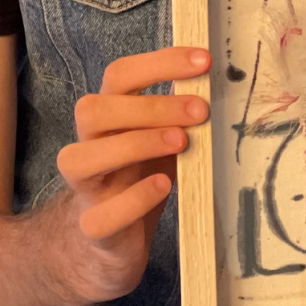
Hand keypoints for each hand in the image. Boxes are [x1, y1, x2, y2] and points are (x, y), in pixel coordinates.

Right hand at [51, 46, 210, 305]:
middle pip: (92, 111)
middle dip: (147, 105)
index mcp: (108, 119)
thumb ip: (178, 120)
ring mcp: (86, 190)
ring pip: (79, 159)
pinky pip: (100, 215)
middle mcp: (88, 147)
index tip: (204, 61)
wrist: (107, 244)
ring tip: (181, 142)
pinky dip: (133, 199)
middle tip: (199, 110)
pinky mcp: (93, 229)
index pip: (119, 76)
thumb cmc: (139, 182)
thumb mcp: (160, 143)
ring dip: (134, 144)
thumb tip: (226, 90)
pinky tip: (162, 187)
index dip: (159, 63)